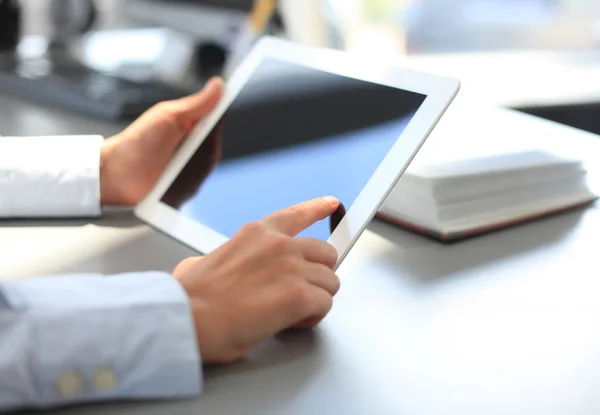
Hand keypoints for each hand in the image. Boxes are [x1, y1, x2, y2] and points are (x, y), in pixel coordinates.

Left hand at [99, 77, 223, 205]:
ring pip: (205, 169)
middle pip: (212, 149)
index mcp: (188, 126)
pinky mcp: (182, 190)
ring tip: (174, 165)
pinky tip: (172, 181)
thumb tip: (219, 84)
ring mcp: (186, 170)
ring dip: (192, 167)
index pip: (215, 123)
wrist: (115, 176)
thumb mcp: (168, 117)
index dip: (218, 122)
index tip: (217, 118)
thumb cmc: (137, 143)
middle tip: (185, 148)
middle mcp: (190, 148)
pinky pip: (195, 186)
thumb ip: (196, 103)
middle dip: (202, 149)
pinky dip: (185, 183)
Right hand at [173, 197, 340, 363]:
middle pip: (325, 254)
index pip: (296, 215)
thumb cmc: (189, 299)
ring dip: (315, 300)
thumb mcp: (197, 263)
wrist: (183, 319)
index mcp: (255, 234)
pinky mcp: (298, 295)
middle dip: (317, 275)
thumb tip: (204, 267)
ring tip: (288, 314)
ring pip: (330, 282)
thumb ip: (218, 259)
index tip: (331, 204)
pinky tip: (289, 323)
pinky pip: (324, 305)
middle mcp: (278, 244)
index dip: (317, 209)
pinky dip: (311, 318)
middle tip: (300, 292)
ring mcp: (291, 267)